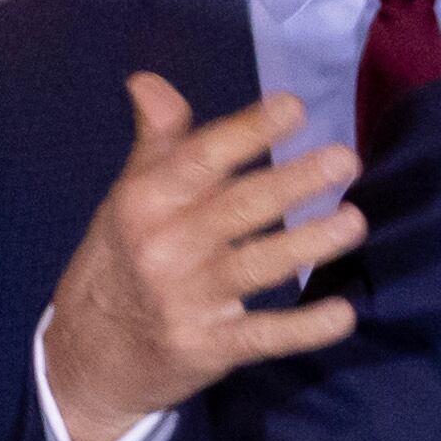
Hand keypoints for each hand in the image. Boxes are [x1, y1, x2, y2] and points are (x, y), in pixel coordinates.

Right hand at [42, 74, 365, 440]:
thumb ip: (155, 143)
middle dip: (294, 182)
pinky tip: (342, 315)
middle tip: (346, 159)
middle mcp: (165, 247)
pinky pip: (261, 335)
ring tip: (354, 221)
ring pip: (257, 266)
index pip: (201, 158)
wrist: (85, 359)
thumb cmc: (118, 264)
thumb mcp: (127, 200)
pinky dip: (303, 328)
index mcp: (146, 202)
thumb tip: (149, 81)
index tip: (295, 107)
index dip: (248, 131)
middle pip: (238, 207)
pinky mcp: (207, 347)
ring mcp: (186, 300)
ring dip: (308, 244)